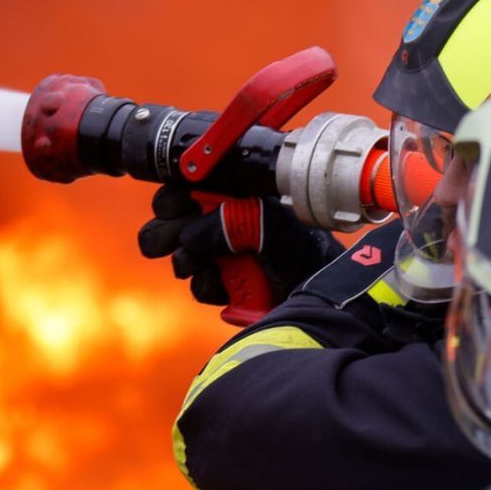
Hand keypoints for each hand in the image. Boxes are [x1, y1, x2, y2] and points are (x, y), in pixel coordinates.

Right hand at [137, 185, 345, 307]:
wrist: (324, 302)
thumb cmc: (308, 255)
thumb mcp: (273, 228)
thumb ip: (231, 223)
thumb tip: (189, 235)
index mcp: (243, 196)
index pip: (195, 187)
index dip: (177, 195)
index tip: (171, 207)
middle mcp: (232, 224)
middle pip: (178, 221)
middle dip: (168, 230)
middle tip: (167, 240)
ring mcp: (229, 256)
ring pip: (184, 254)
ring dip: (187, 259)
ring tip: (201, 263)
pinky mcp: (230, 286)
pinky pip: (200, 283)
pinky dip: (207, 285)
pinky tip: (223, 285)